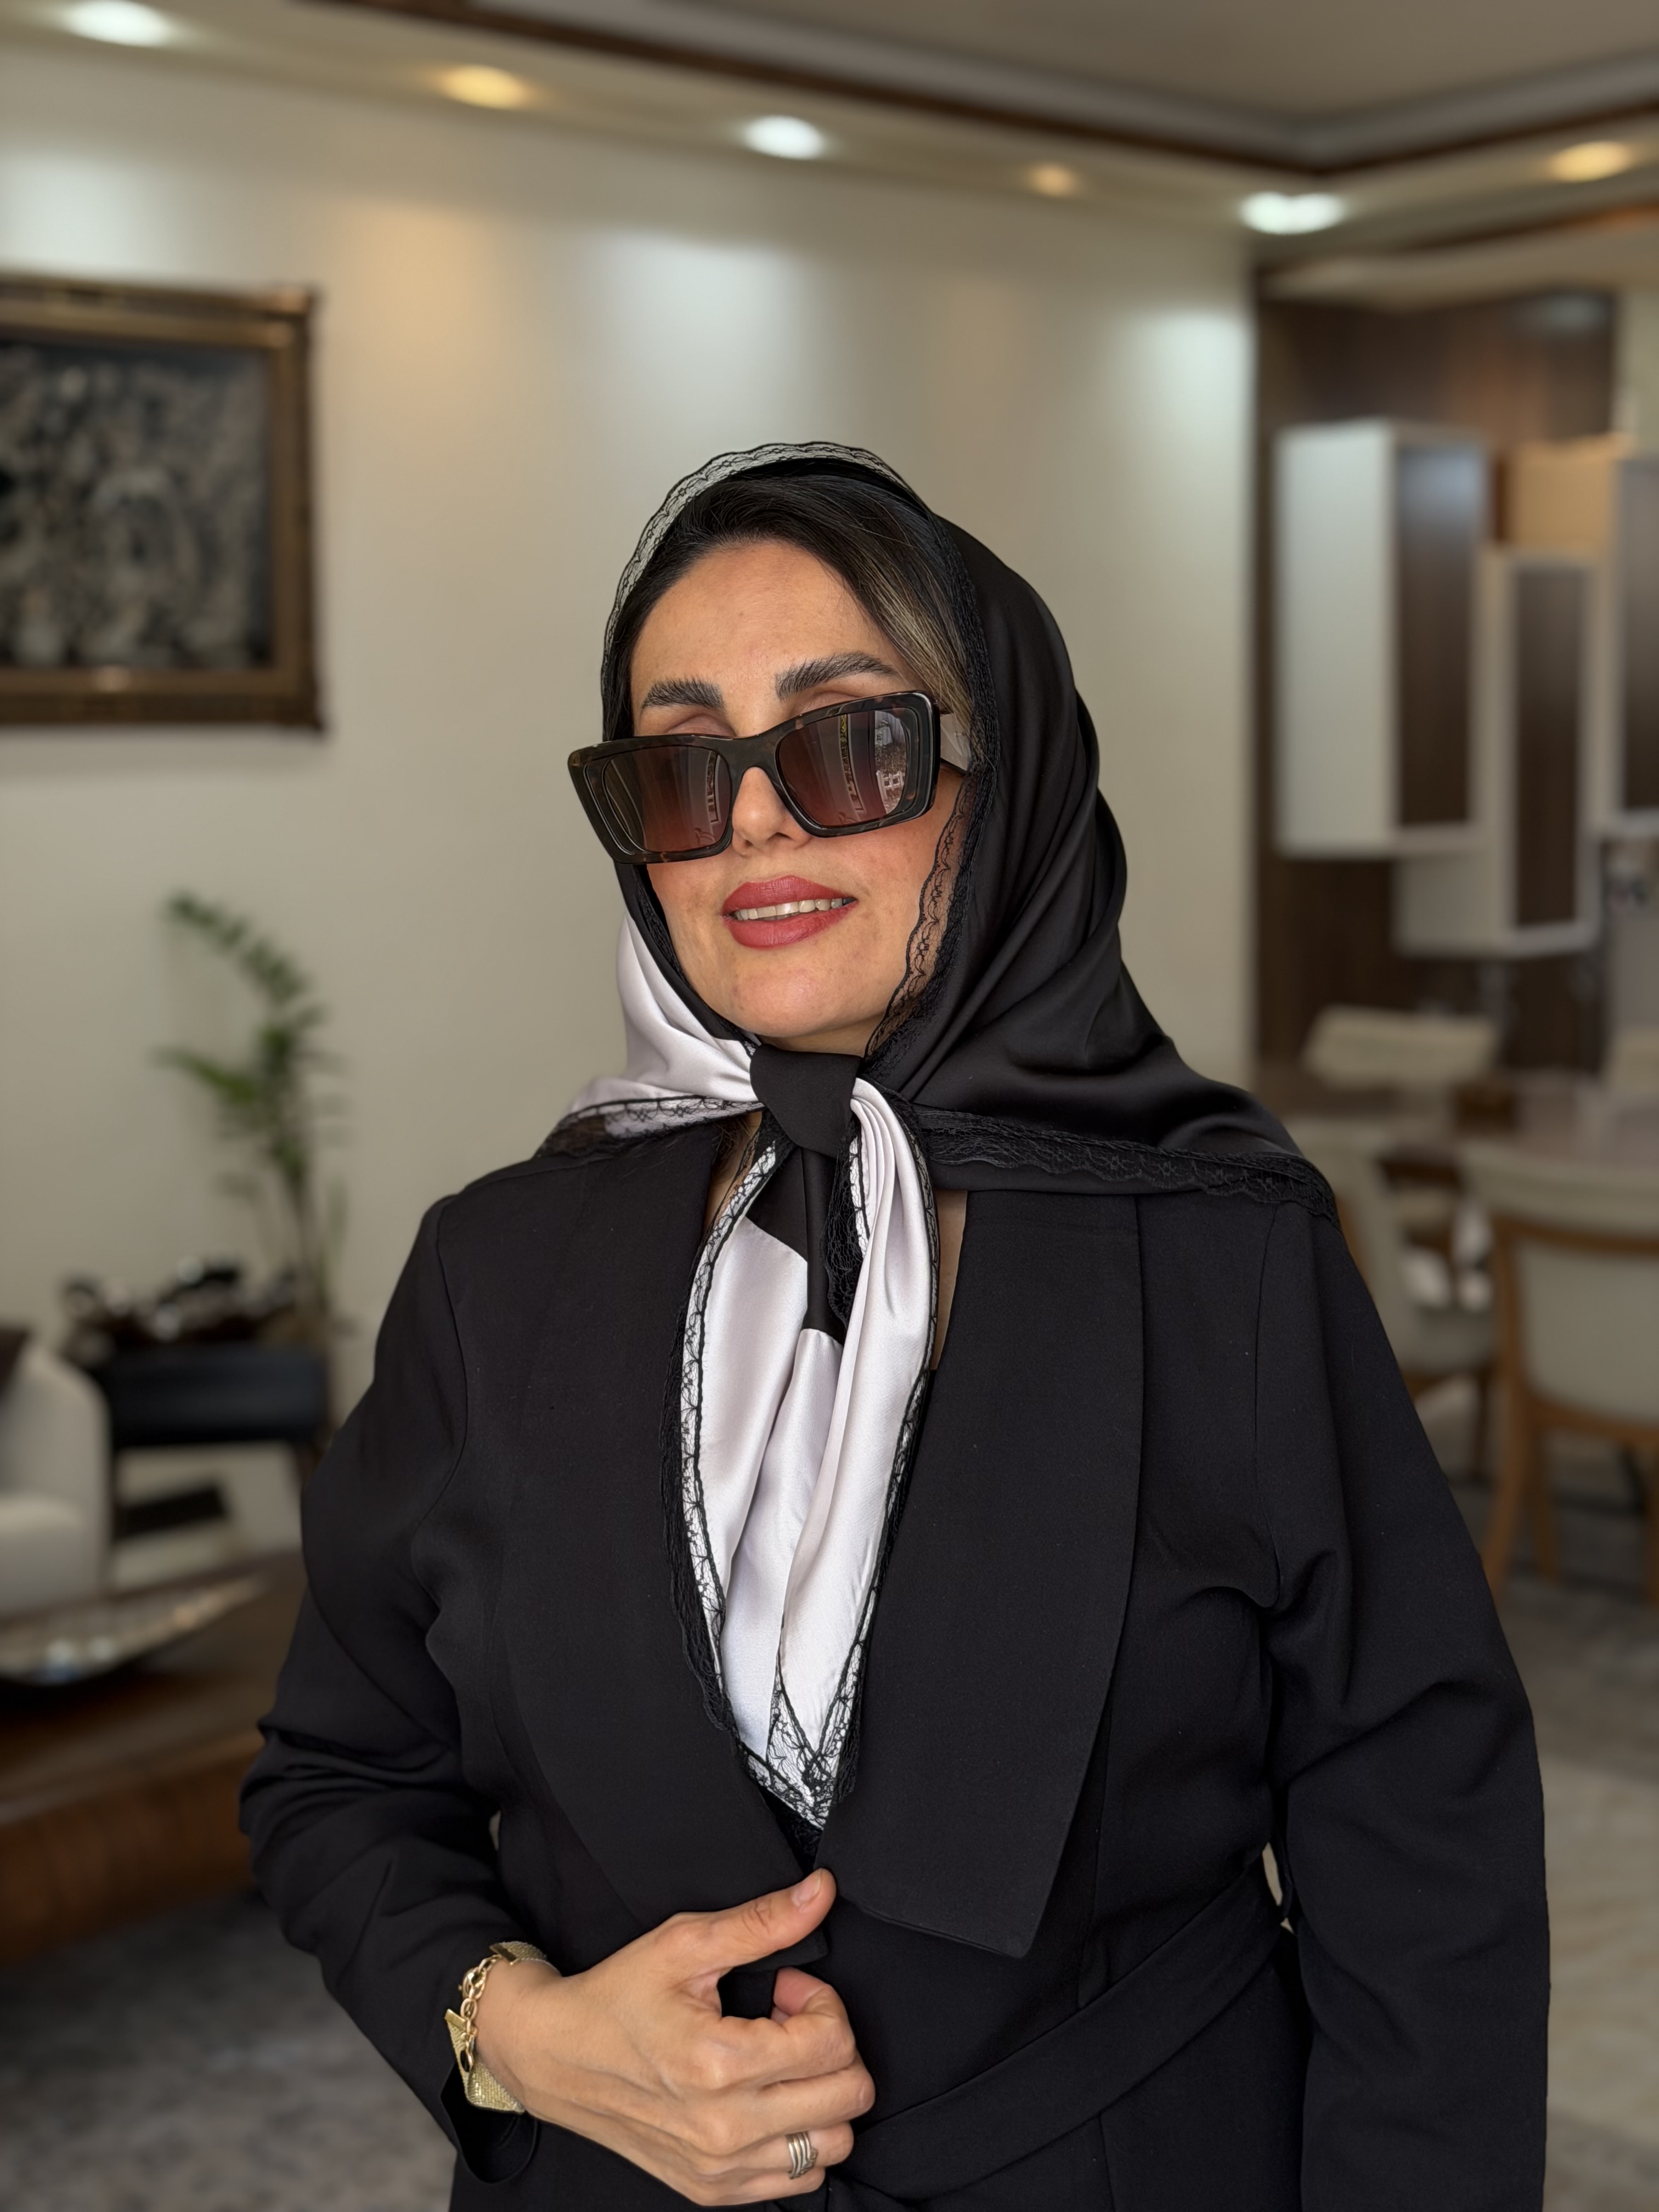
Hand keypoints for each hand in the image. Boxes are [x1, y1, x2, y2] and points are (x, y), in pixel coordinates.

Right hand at [473, 1867, 873, 2202]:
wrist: (556, 2058)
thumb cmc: (616, 1999)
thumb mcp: (684, 1944)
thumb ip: (761, 1921)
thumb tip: (820, 1892)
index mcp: (720, 2064)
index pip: (834, 2043)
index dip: (822, 2001)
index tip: (785, 1989)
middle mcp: (726, 2128)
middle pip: (849, 2097)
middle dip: (833, 2046)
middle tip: (787, 2023)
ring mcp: (721, 2167)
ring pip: (834, 2144)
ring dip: (822, 2096)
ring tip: (777, 2063)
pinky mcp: (714, 2190)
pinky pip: (800, 2179)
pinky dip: (800, 2137)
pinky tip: (766, 2099)